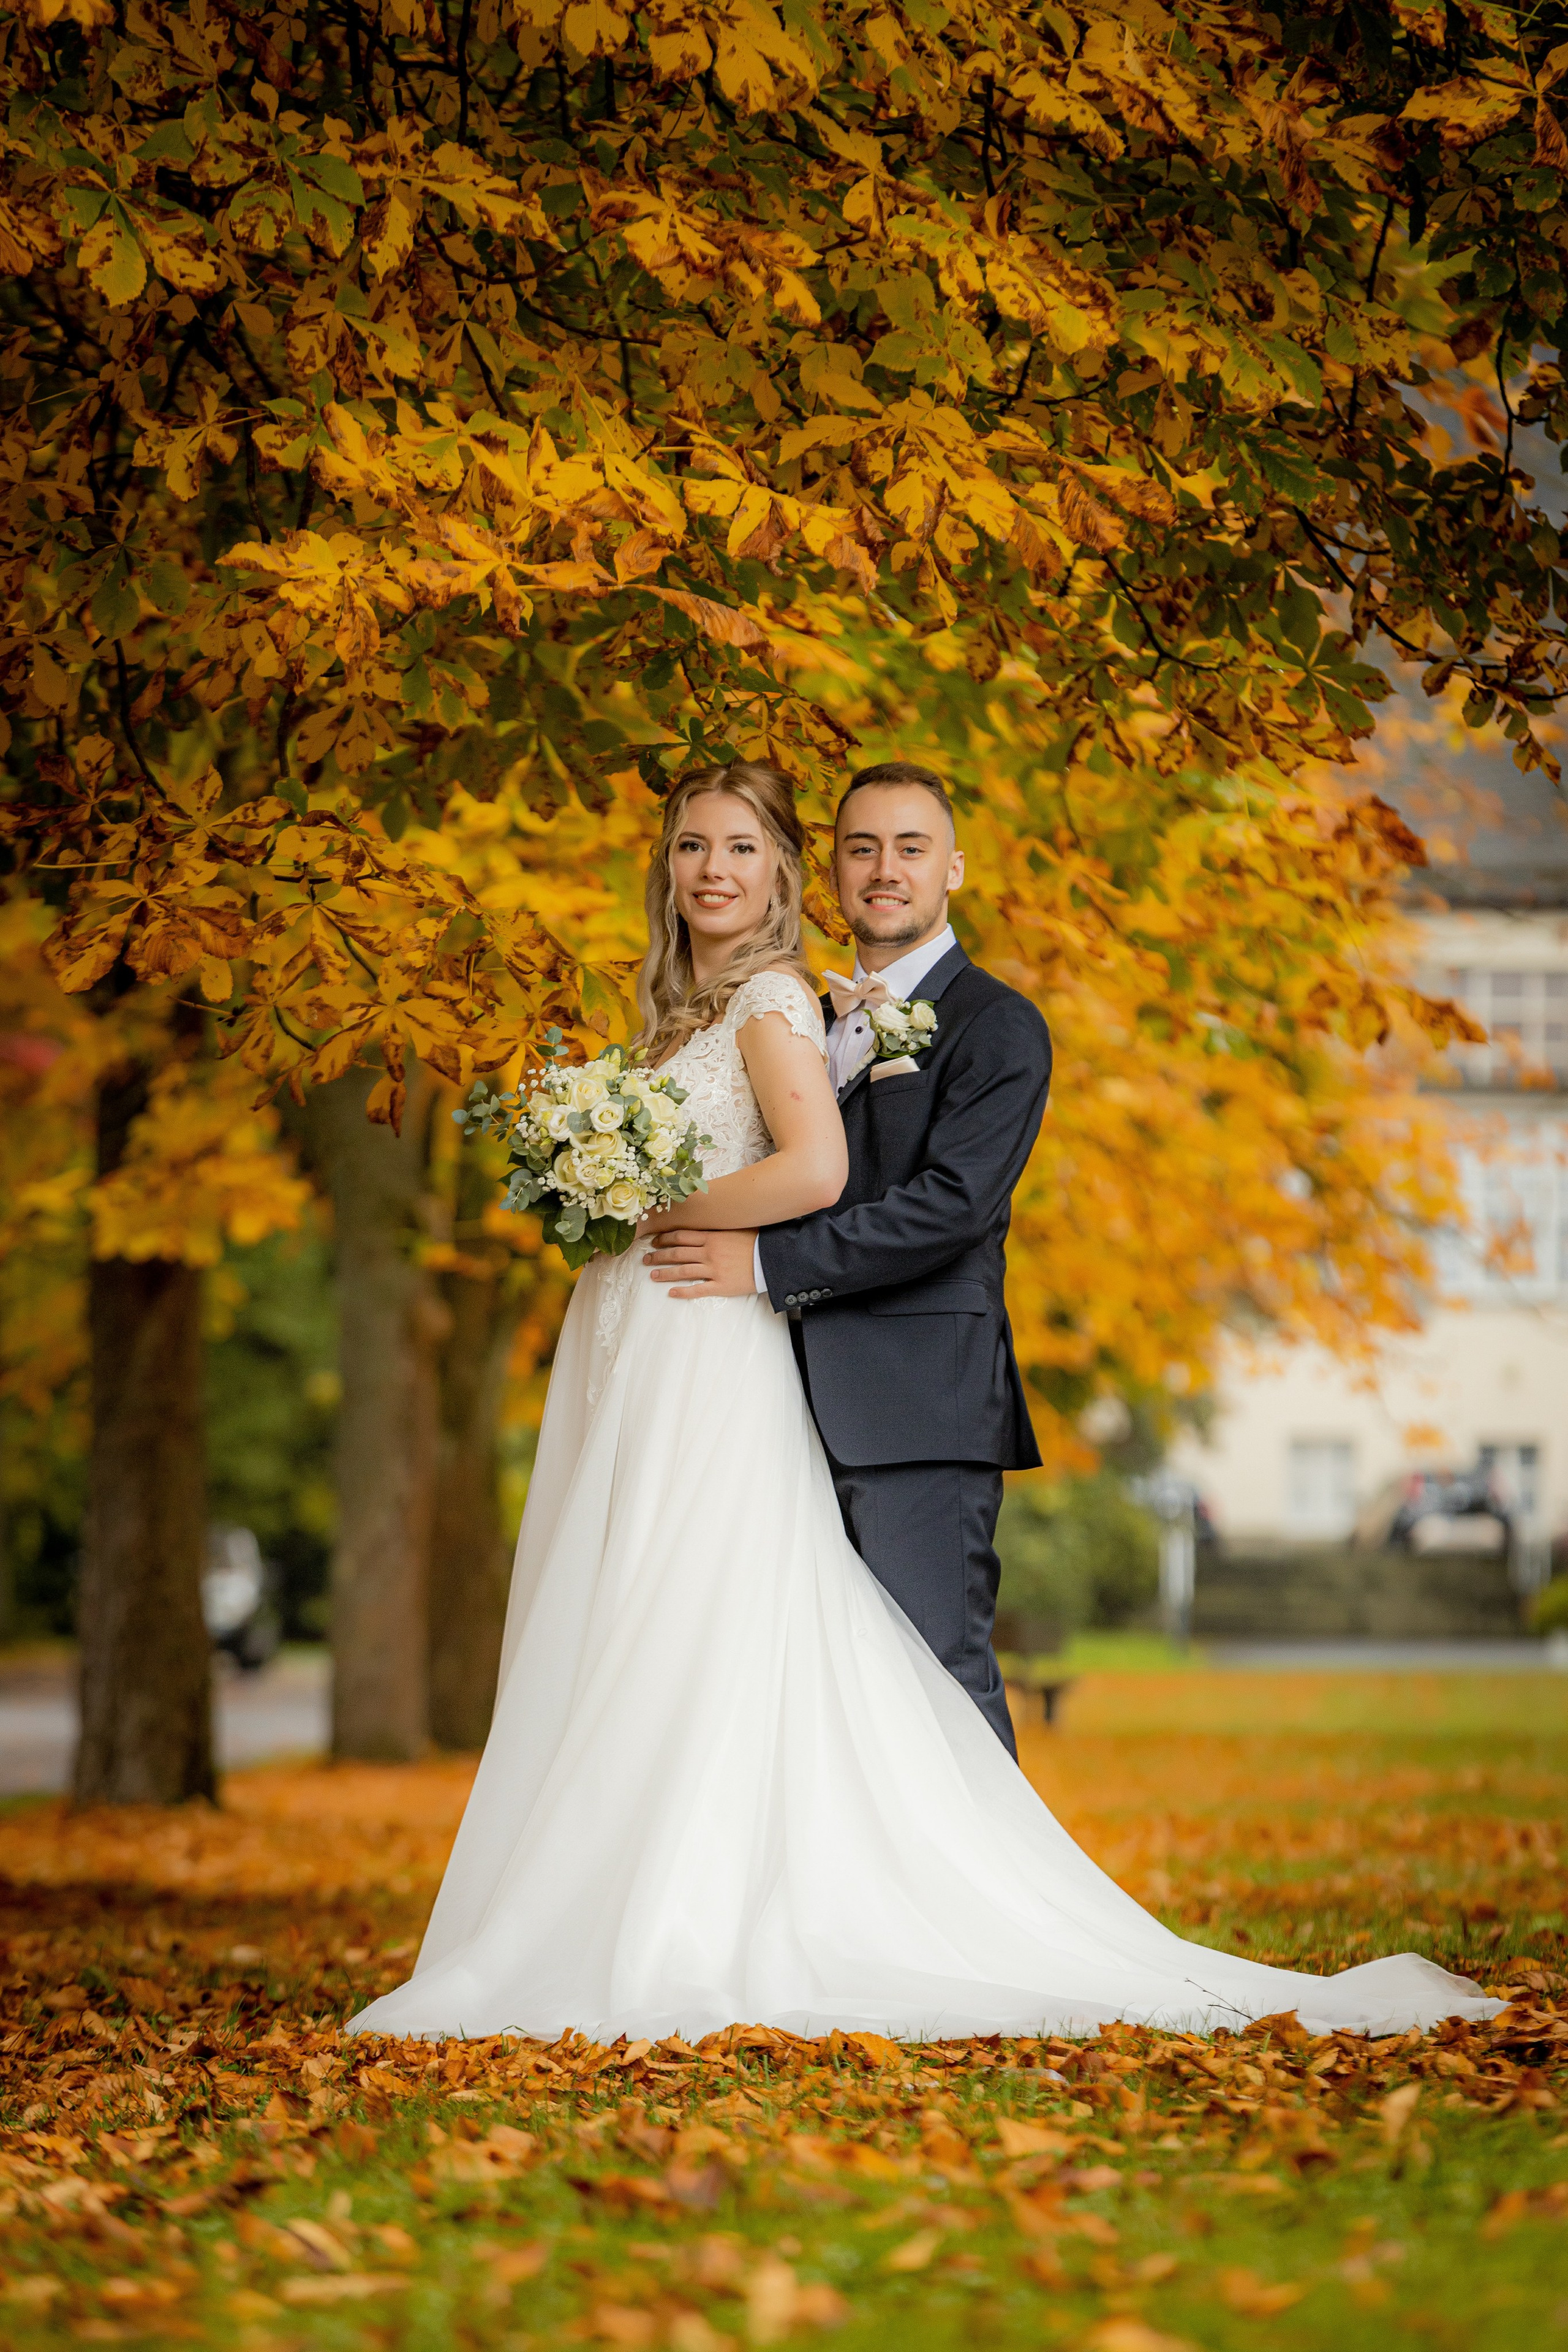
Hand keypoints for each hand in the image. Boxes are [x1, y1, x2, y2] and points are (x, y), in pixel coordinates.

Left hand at [643, 1227, 759, 1298]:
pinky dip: (683, 1292)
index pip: (681, 1236)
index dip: (665, 1238)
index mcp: (712, 1237)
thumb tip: (705, 1222)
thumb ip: (719, 1227)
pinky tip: (671, 1293)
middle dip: (659, 1256)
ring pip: (683, 1271)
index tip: (654, 1241)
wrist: (773, 1258)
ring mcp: (714, 1269)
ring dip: (665, 1273)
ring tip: (652, 1276)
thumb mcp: (736, 1228)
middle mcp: (709, 1252)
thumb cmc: (757, 1240)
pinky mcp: (721, 1285)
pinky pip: (698, 1290)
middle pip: (677, 1253)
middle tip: (646, 1260)